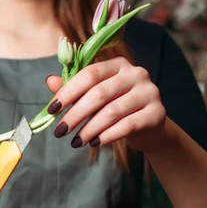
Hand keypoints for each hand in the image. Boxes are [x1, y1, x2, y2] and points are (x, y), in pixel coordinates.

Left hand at [45, 57, 166, 152]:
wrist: (149, 127)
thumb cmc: (116, 108)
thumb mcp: (94, 97)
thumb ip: (74, 89)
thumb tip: (49, 81)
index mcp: (118, 64)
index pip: (90, 74)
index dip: (68, 91)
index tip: (52, 110)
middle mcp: (136, 73)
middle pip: (99, 93)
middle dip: (76, 114)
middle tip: (60, 131)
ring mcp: (149, 92)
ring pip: (112, 111)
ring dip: (89, 128)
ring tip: (75, 142)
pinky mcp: (157, 112)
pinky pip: (128, 125)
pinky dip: (108, 135)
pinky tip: (94, 143)